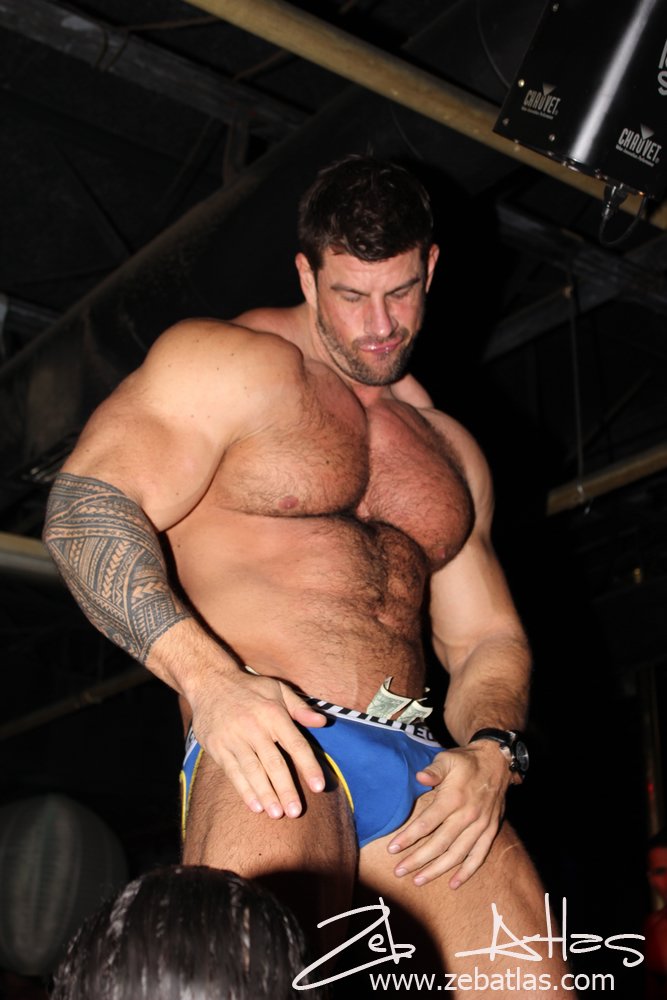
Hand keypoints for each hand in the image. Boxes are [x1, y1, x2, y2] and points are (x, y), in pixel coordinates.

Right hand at [188, 669, 326, 819]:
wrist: (210, 682)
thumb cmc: (250, 688)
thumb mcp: (277, 689)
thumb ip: (300, 708)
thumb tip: (323, 721)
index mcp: (273, 713)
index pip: (295, 744)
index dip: (308, 766)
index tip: (319, 787)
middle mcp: (254, 727)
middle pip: (274, 763)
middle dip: (286, 789)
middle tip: (296, 811)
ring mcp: (234, 738)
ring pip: (253, 771)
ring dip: (266, 794)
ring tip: (277, 814)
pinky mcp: (217, 747)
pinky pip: (233, 772)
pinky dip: (244, 790)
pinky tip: (255, 805)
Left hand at [387, 742, 511, 887]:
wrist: (497, 762)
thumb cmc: (466, 761)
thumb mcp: (447, 759)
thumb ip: (433, 770)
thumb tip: (419, 777)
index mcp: (454, 798)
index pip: (427, 823)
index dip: (409, 837)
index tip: (392, 849)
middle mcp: (467, 815)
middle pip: (439, 844)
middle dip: (418, 860)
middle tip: (399, 871)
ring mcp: (481, 826)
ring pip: (457, 854)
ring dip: (437, 870)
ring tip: (419, 880)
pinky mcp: (490, 831)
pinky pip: (479, 856)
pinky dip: (467, 871)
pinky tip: (454, 883)